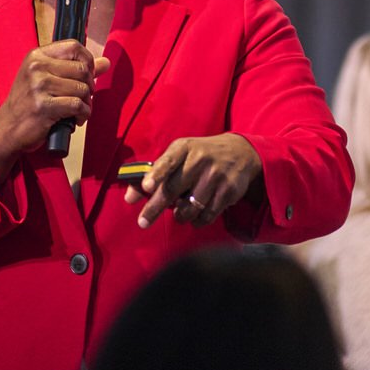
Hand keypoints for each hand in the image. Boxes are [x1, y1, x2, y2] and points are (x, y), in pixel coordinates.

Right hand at [0, 42, 110, 181]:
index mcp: (37, 56)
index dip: (88, 60)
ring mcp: (39, 86)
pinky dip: (83, 114)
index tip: (87, 75)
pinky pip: (78, 106)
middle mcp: (37, 67)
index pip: (74, 46)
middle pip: (82, 69)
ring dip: (86, 103)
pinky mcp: (44, 106)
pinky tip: (76, 119)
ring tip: (78, 111)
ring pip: (82, 89)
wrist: (7, 128)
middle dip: (89, 86)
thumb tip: (105, 62)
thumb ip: (76, 68)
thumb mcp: (46, 79)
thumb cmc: (28, 103)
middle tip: (83, 98)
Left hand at [123, 133, 262, 228]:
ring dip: (180, 215)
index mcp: (184, 148)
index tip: (146, 187)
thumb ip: (153, 174)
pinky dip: (197, 220)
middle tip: (143, 222)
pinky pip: (207, 214)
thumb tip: (129, 198)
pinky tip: (195, 216)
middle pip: (173, 189)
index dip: (156, 174)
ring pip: (189, 206)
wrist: (241, 152)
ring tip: (179, 213)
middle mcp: (200, 159)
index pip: (168, 161)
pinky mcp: (229, 190)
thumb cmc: (200, 156)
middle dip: (155, 208)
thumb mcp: (179, 156)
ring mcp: (216, 175)